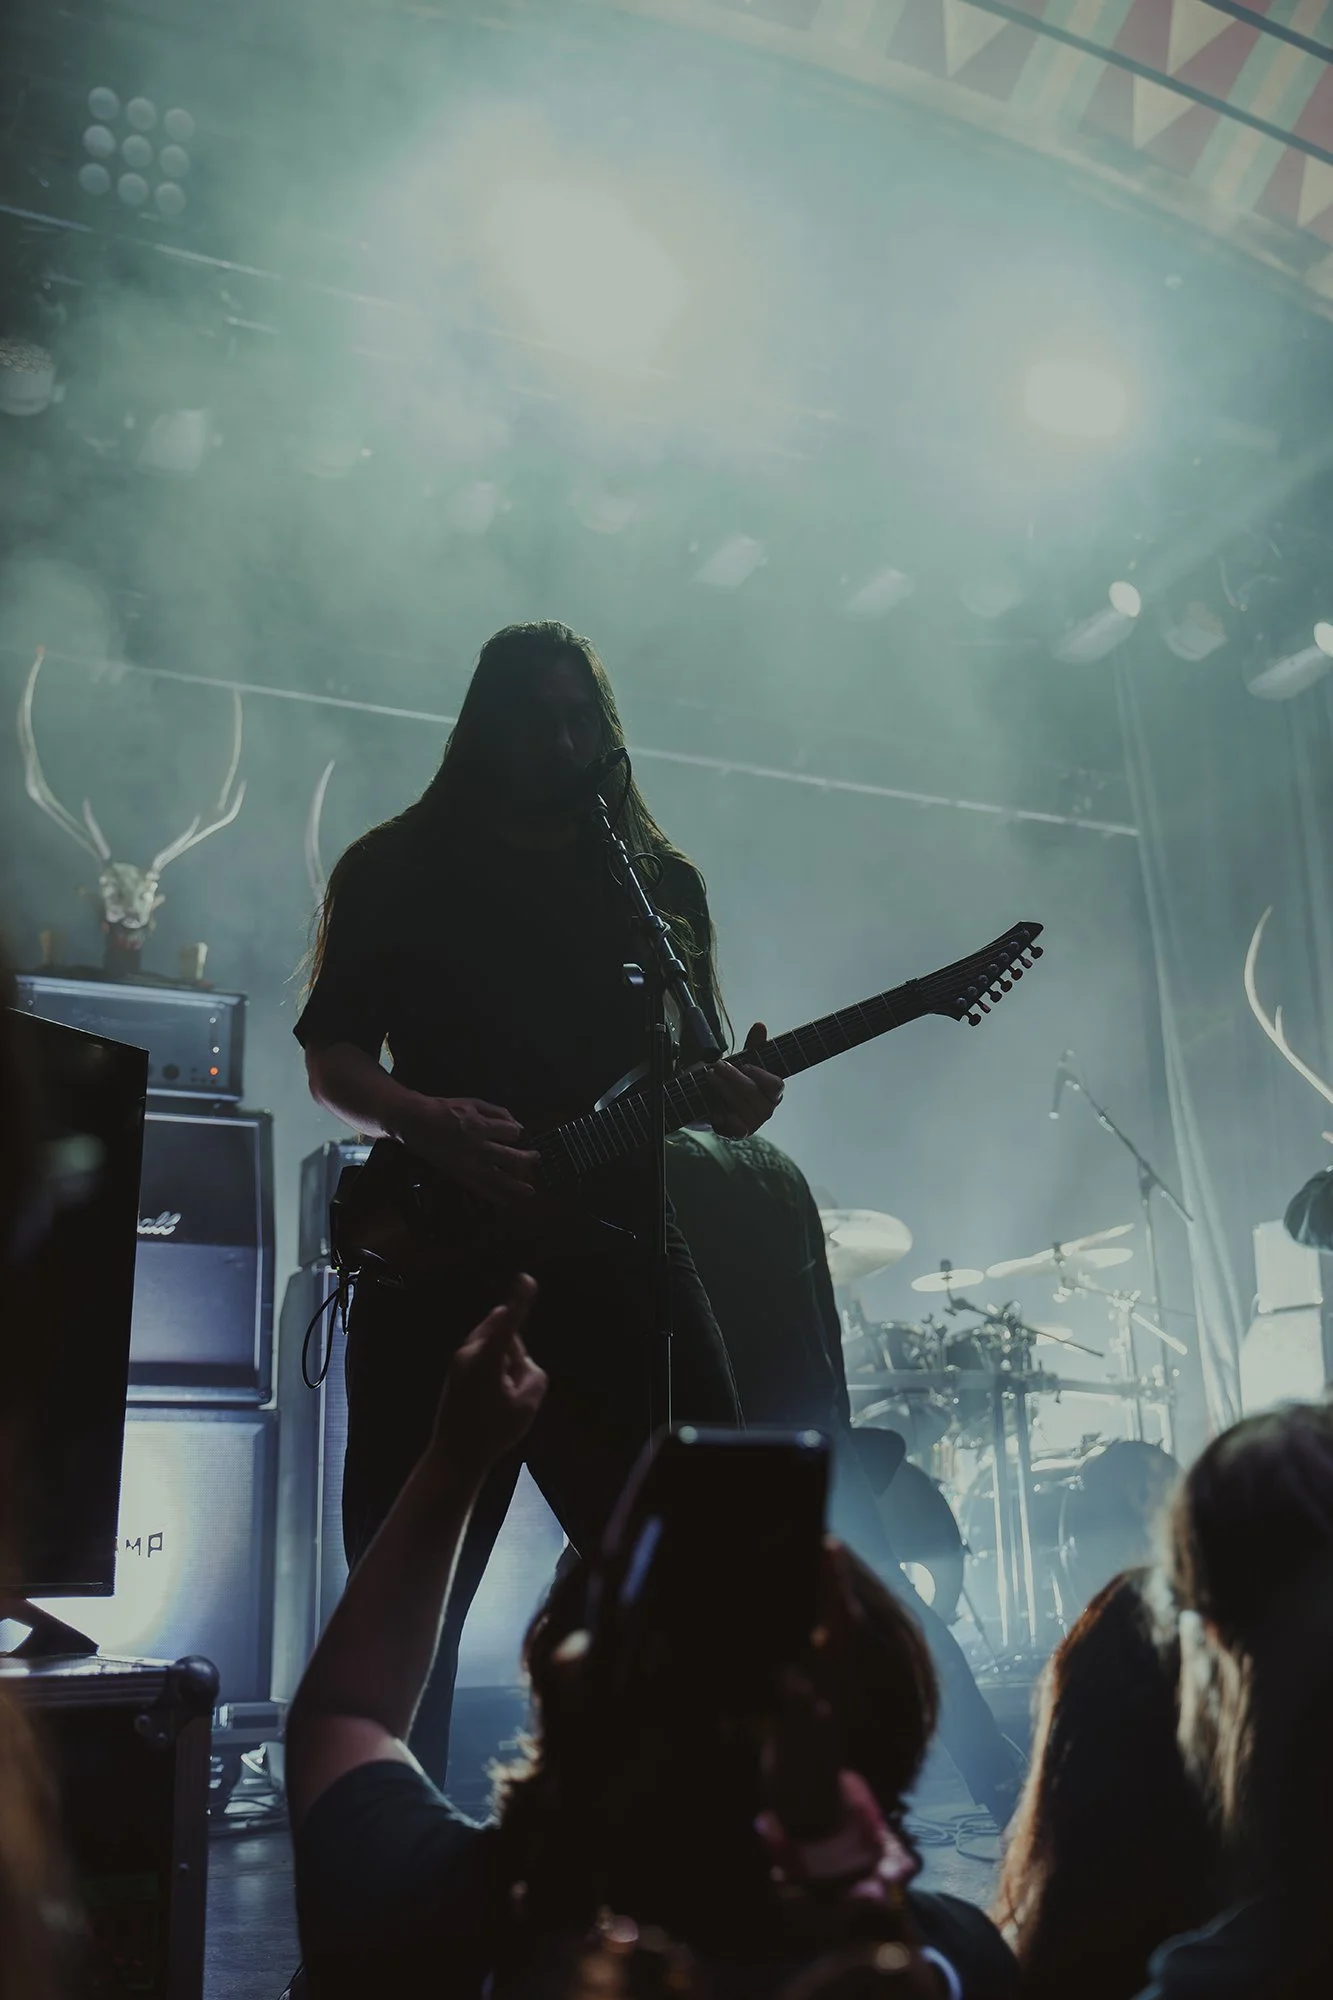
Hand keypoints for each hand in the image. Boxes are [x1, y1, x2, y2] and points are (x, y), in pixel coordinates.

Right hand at [401, 1095, 540, 1203]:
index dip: (516, 1132)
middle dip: (526, 1159)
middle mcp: (477, 1147)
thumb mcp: (473, 1103)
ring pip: (498, 1178)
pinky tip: (505, 1201)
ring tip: (530, 1191)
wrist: (417, 1122)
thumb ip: (497, 1112)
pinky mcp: (459, 1174)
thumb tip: (518, 1125)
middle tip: (536, 1158)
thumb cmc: (446, 1109)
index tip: (515, 1133)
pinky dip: (494, 1196)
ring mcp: (468, 1163)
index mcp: (480, 1126)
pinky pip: (480, 1188)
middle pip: (510, 1157)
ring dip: (516, 1185)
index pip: (510, 1133)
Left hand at [432, 1275, 546, 1468]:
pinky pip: (484, 1355)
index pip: (509, 1322)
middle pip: (504, 1330)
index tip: (526, 1279)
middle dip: (515, 1347)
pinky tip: (491, 1399)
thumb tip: (522, 1361)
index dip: (520, 1301)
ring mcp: (459, 1360)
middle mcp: (469, 1352)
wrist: (455, 1456)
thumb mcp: (527, 1405)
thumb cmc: (493, 1432)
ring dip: (504, 1359)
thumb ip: (533, 1373)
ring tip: (500, 1398)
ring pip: (495, 1343)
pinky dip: (494, 1367)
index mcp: (486, 1358)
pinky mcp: (456, 1370)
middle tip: (513, 1385)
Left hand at [708, 1022, 783, 1137]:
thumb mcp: (742, 1061)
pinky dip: (722, 1116)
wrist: (713, 1103)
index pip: (776, 1085)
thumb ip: (753, 1046)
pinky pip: (735, 1128)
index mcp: (773, 1092)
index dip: (761, 1075)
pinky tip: (714, 1108)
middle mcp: (767, 1109)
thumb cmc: (734, 1081)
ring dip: (723, 1091)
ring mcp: (754, 1123)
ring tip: (709, 1078)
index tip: (745, 1065)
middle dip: (733, 1077)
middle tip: (717, 1066)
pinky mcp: (738, 1134)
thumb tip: (760, 1025)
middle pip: (753, 1093)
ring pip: (741, 1107)